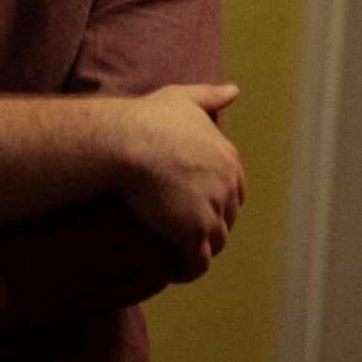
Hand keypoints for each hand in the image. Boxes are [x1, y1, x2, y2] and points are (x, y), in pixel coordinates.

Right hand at [117, 83, 244, 278]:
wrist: (126, 142)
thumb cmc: (148, 118)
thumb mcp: (183, 97)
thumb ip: (211, 96)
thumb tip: (234, 90)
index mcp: (227, 158)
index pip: (235, 189)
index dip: (218, 198)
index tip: (197, 204)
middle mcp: (226, 186)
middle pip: (227, 216)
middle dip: (210, 224)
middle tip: (184, 229)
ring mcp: (211, 212)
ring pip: (215, 243)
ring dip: (200, 248)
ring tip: (179, 252)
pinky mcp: (191, 235)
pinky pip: (197, 264)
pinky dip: (188, 270)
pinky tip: (174, 271)